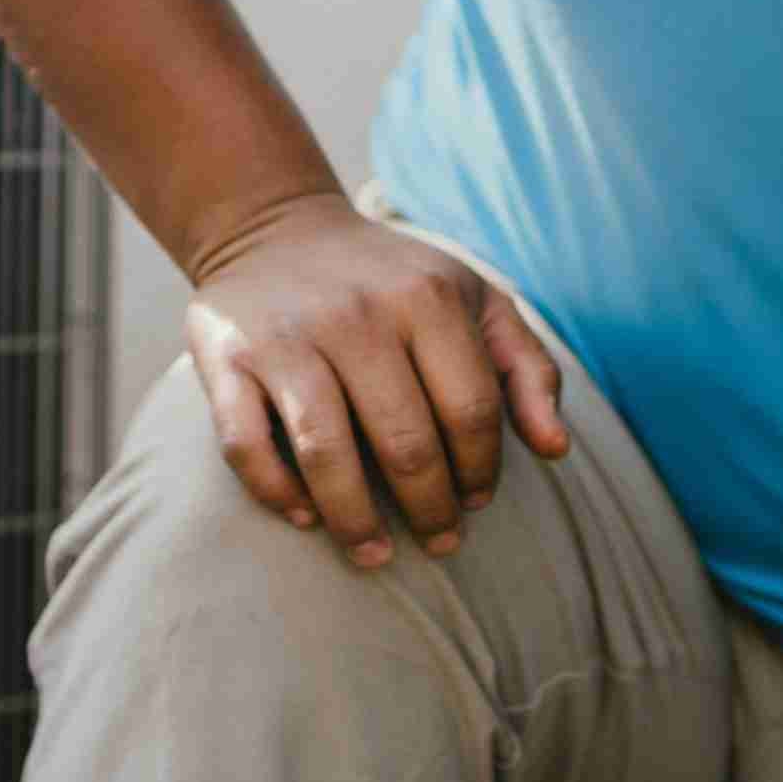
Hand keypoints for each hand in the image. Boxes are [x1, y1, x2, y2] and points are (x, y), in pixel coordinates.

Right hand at [178, 192, 568, 567]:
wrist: (277, 228)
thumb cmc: (393, 281)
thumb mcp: (475, 300)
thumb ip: (527, 368)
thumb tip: (556, 451)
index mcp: (427, 297)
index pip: (470, 411)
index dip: (480, 469)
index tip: (476, 500)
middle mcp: (356, 314)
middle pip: (405, 443)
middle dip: (430, 509)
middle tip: (438, 542)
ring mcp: (286, 337)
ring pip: (325, 454)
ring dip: (355, 521)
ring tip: (374, 554)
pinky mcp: (226, 359)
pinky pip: (246, 446)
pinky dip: (277, 492)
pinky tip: (305, 517)